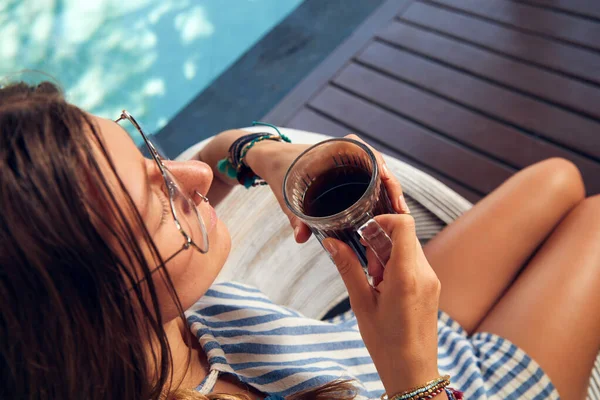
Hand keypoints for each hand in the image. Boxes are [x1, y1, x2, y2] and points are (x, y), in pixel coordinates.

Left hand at [246, 134, 406, 243]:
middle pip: (378, 167)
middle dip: (392, 187)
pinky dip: (379, 198)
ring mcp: (348, 166)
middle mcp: (345, 155)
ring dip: (389, 194)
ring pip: (377, 178)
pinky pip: (369, 185)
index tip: (388, 182)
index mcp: (334, 149)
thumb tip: (301, 237)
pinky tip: (387, 216)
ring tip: (400, 217)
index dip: (381, 165)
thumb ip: (295, 216)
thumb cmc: (278, 171)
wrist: (268, 161)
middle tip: (401, 211)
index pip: (366, 150)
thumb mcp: (287, 194)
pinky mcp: (347, 178)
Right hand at [323, 214, 440, 395]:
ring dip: (387, 254)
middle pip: (404, 235)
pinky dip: (396, 265)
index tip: (363, 234)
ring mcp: (431, 279)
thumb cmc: (386, 343)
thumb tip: (331, 242)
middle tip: (367, 269)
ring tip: (375, 283)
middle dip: (380, 242)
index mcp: (407, 275)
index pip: (404, 224)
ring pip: (408, 247)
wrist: (412, 371)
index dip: (382, 220)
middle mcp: (424, 273)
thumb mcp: (361, 304)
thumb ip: (348, 268)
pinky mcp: (431, 286)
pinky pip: (413, 262)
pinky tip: (384, 288)